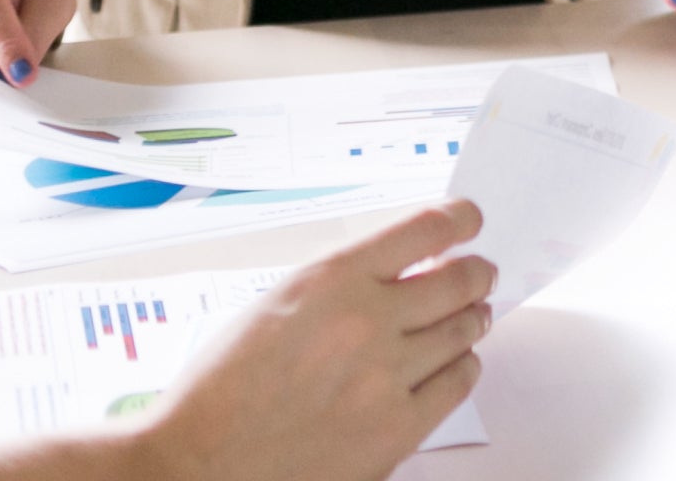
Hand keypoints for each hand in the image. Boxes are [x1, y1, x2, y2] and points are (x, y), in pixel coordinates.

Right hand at [131, 200, 495, 480]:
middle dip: (477, 271)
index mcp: (331, 281)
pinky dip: (462, 366)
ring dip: (471, 318)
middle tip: (480, 272)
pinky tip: (452, 363)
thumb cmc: (220, 393)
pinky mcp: (397, 429)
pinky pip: (459, 381)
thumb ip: (342, 283)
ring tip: (468, 316)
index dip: (461, 219)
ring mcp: (386, 377)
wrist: (195, 468)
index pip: (426, 228)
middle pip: (461, 279)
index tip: (471, 220)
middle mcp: (366, 322)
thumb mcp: (275, 306)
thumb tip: (404, 267)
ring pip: (466, 329)